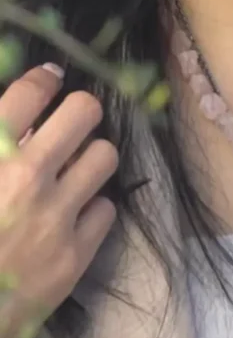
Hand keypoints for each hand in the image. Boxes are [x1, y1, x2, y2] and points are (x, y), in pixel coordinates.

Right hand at [0, 66, 116, 337]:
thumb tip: (20, 124)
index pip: (31, 90)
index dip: (44, 79)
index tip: (50, 79)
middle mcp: (26, 178)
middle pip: (84, 111)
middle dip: (78, 111)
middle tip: (70, 121)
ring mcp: (55, 218)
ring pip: (105, 156)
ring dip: (89, 157)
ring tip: (73, 168)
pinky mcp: (74, 258)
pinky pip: (106, 209)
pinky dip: (90, 208)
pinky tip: (71, 214)